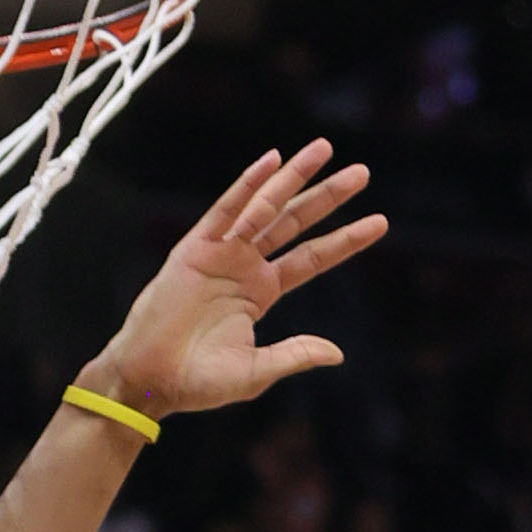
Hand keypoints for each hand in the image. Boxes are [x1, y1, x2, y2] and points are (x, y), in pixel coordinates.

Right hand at [87, 141, 383, 422]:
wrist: (151, 380)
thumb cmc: (198, 382)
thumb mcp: (257, 371)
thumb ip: (295, 355)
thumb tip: (337, 352)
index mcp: (261, 292)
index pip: (312, 258)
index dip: (345, 240)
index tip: (380, 222)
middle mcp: (245, 265)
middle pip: (295, 222)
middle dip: (328, 196)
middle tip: (363, 173)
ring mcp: (221, 252)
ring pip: (266, 207)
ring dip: (295, 177)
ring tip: (326, 149)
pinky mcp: (195, 247)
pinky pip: (225, 209)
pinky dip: (247, 185)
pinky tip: (272, 162)